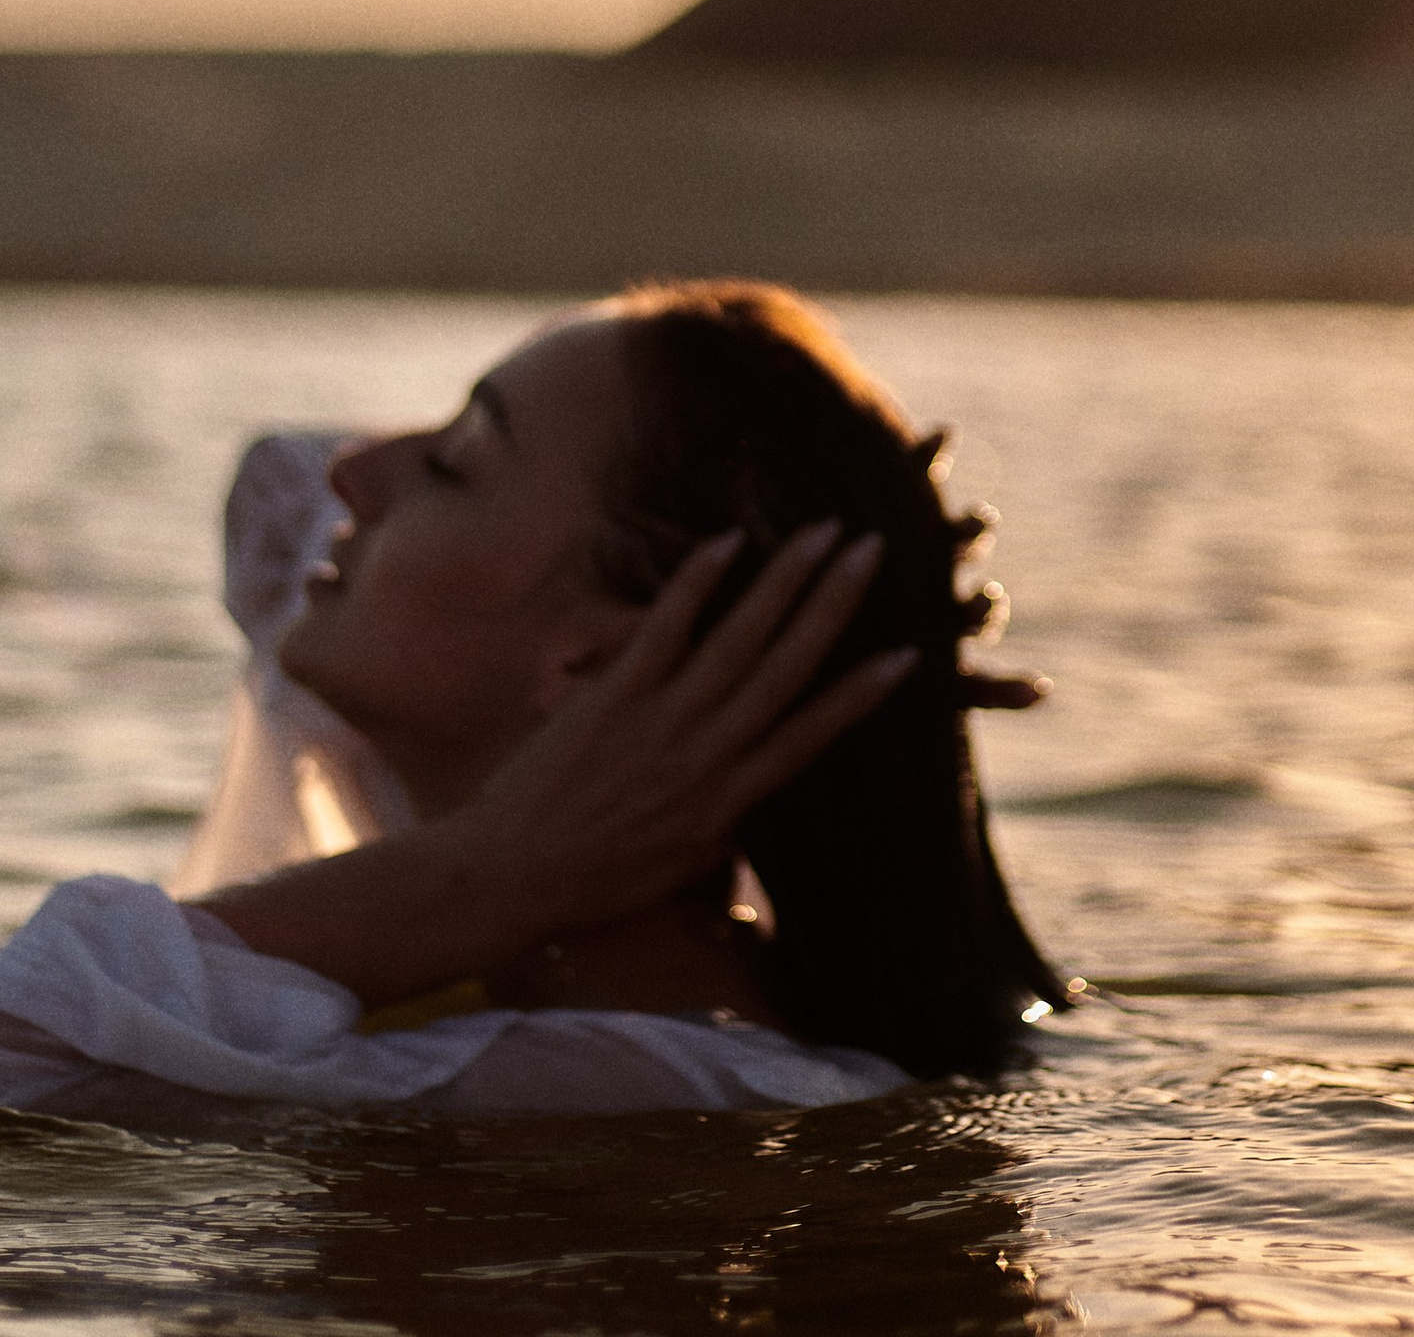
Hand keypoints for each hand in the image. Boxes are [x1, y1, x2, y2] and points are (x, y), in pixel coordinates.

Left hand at [444, 521, 912, 948]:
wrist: (507, 881)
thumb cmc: (589, 882)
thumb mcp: (675, 868)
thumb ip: (719, 830)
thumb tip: (748, 809)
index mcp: (727, 801)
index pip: (810, 736)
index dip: (860, 694)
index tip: (907, 655)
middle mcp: (707, 756)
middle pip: (788, 668)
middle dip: (835, 605)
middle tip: (872, 551)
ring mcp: (662, 722)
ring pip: (740, 639)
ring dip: (786, 580)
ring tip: (823, 532)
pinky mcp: (614, 698)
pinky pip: (665, 628)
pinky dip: (698, 583)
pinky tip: (728, 541)